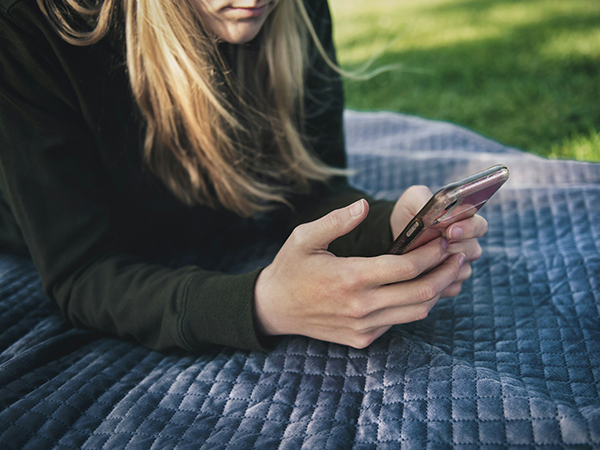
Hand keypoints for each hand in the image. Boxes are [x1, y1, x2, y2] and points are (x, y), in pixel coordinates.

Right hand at [254, 199, 465, 347]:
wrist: (274, 308)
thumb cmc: (290, 268)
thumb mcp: (304, 237)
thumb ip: (337, 221)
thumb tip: (364, 205)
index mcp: (350, 277)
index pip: (406, 266)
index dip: (432, 252)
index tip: (443, 239)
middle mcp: (361, 306)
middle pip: (421, 293)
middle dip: (446, 272)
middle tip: (458, 255)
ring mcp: (363, 327)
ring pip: (416, 312)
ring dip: (436, 291)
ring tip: (446, 271)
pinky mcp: (362, 338)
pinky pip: (398, 322)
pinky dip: (413, 305)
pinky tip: (416, 287)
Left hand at [390, 186, 487, 297]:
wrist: (393, 236)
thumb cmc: (408, 214)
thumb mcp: (413, 199)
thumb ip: (426, 198)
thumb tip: (442, 212)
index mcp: (465, 222)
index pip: (479, 226)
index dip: (468, 228)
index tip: (450, 230)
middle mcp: (467, 244)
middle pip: (472, 250)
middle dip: (452, 248)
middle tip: (436, 245)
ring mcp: (460, 265)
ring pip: (461, 270)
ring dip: (442, 265)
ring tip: (422, 260)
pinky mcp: (450, 283)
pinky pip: (451, 286)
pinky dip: (437, 282)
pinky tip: (422, 275)